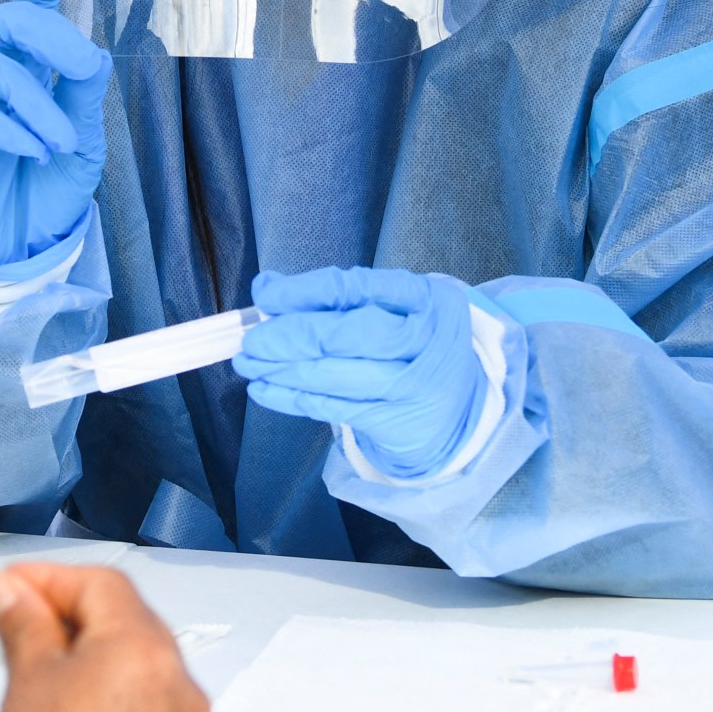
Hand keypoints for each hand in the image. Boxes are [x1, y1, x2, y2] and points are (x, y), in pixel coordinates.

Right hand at [0, 0, 112, 269]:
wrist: (10, 253)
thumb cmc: (46, 194)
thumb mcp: (83, 146)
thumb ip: (84, 98)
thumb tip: (93, 50)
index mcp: (36, 67)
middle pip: (12, 18)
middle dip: (48, 31)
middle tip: (82, 64)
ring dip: (38, 105)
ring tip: (59, 144)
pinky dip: (11, 129)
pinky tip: (33, 152)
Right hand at [0, 563, 208, 711]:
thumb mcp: (25, 687)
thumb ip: (24, 625)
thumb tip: (13, 593)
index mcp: (145, 653)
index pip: (100, 582)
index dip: (48, 578)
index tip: (9, 585)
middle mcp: (179, 689)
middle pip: (127, 621)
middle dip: (70, 614)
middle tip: (16, 617)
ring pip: (138, 666)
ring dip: (89, 655)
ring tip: (35, 665)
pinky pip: (143, 708)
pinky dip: (107, 696)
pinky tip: (66, 708)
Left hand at [230, 266, 489, 480]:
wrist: (464, 407)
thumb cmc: (414, 345)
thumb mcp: (392, 309)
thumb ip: (335, 296)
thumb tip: (268, 288)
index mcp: (427, 298)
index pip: (358, 288)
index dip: (306, 292)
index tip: (267, 295)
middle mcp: (427, 340)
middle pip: (347, 335)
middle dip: (290, 336)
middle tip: (251, 340)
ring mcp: (414, 385)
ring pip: (336, 375)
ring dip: (283, 370)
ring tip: (248, 364)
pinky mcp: (397, 423)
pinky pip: (334, 408)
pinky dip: (292, 399)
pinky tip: (264, 389)